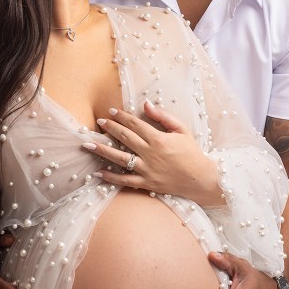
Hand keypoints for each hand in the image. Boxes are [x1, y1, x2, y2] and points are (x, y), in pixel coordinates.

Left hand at [82, 100, 221, 205]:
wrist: (200, 179)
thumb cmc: (191, 152)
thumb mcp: (182, 130)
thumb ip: (163, 117)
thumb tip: (146, 105)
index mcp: (158, 139)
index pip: (135, 124)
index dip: (122, 117)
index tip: (111, 111)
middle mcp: (150, 154)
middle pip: (125, 138)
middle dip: (110, 128)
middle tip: (99, 122)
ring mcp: (147, 170)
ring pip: (120, 159)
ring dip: (103, 150)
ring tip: (88, 145)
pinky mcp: (146, 183)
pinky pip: (125, 181)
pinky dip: (111, 177)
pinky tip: (98, 173)